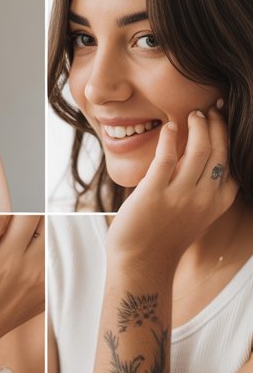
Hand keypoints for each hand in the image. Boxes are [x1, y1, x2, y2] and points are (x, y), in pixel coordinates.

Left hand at [0, 215, 44, 368]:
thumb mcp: (25, 304)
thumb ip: (40, 278)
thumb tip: (46, 251)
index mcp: (47, 284)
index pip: (66, 239)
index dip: (55, 223)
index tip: (41, 221)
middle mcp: (33, 273)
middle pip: (50, 221)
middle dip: (36, 212)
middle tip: (15, 215)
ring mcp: (6, 265)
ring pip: (27, 214)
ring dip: (13, 209)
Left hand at [106, 105, 237, 269]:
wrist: (141, 263)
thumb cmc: (164, 236)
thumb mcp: (195, 211)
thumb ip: (201, 186)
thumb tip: (199, 155)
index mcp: (218, 202)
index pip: (231, 160)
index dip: (227, 135)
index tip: (221, 117)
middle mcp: (204, 198)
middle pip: (219, 150)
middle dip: (217, 125)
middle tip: (209, 109)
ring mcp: (180, 196)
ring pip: (199, 150)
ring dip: (198, 126)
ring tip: (193, 115)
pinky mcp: (153, 194)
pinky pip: (166, 158)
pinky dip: (169, 138)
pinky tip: (168, 126)